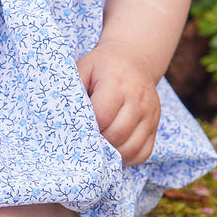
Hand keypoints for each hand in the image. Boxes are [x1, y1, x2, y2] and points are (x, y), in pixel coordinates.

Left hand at [76, 40, 160, 166]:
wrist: (134, 58)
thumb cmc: (102, 66)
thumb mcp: (83, 68)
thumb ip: (73, 91)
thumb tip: (61, 117)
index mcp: (117, 83)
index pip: (102, 116)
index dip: (87, 127)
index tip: (77, 129)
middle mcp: (138, 99)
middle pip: (118, 134)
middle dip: (99, 142)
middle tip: (85, 141)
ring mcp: (150, 114)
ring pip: (132, 148)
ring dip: (113, 154)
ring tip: (98, 149)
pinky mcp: (155, 125)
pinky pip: (144, 152)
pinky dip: (128, 158)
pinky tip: (114, 152)